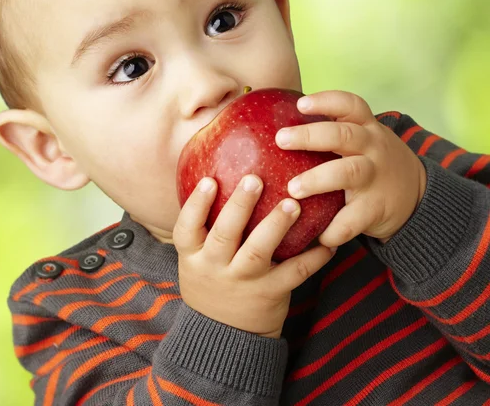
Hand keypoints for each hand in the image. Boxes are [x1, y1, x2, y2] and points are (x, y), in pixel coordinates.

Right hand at [173, 174, 335, 338]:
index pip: (186, 228)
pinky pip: (294, 273)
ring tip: (292, 203)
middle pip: (224, 234)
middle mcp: (215, 268)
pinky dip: (313, 258)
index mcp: (193, 257)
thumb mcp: (195, 260)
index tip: (210, 180)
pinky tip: (327, 242)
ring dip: (276, 225)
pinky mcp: (270, 294)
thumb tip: (215, 175)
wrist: (225, 338)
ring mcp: (243, 282)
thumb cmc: (211, 284)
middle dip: (239, 205)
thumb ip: (203, 228)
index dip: (197, 204)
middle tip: (255, 179)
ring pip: (258, 252)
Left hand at [275, 90, 426, 247]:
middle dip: (310, 136)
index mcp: (367, 128)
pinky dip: (335, 229)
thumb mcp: (364, 139)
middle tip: (281, 139)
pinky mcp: (377, 208)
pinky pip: (354, 219)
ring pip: (347, 173)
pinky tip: (317, 236)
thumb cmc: (373, 162)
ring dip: (317, 179)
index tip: (301, 103)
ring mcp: (375, 177)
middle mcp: (372, 148)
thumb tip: (279, 125)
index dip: (326, 101)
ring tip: (292, 190)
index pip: (350, 105)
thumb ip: (333, 132)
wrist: (419, 197)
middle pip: (343, 135)